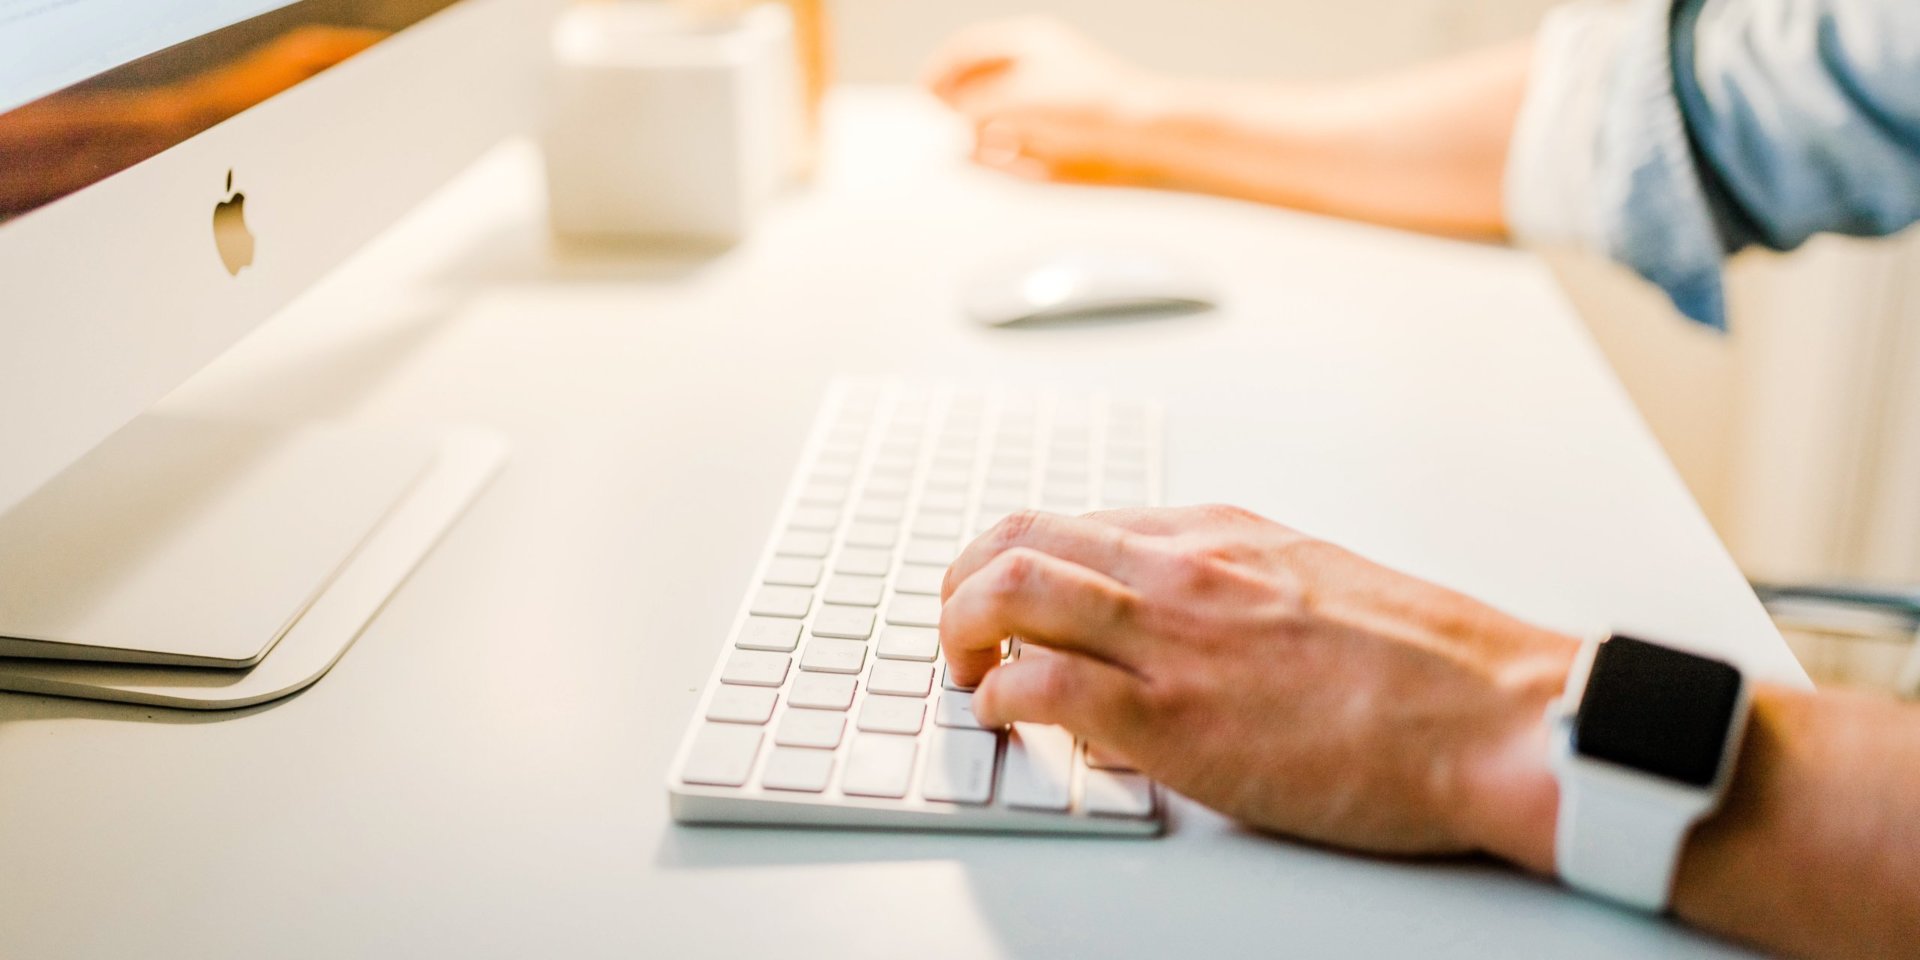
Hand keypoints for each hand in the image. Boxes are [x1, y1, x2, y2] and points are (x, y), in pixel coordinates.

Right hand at [922, 17, 1172, 184]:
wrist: (1147, 139)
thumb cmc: (1087, 108)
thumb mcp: (1015, 102)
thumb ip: (970, 110)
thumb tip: (950, 127)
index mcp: (1029, 41)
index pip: (966, 50)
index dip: (938, 74)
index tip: (924, 101)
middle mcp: (1036, 69)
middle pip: (976, 88)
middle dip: (961, 111)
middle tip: (952, 132)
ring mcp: (1048, 106)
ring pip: (995, 124)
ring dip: (984, 139)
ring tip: (990, 152)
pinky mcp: (1060, 141)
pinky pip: (1018, 153)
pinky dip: (1010, 161)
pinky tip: (1020, 166)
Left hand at [939, 506, 1577, 869]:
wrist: (1497, 716)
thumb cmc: (1428, 667)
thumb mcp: (1315, 590)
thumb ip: (1230, 598)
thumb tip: (1168, 632)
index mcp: (1217, 533)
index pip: (1072, 522)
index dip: (1014, 559)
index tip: (1001, 596)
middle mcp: (1181, 566)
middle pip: (1018, 538)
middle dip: (962, 581)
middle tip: (957, 627)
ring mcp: (1172, 635)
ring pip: (1009, 591)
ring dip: (959, 630)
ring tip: (963, 668)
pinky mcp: (1172, 716)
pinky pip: (1038, 688)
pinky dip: (999, 700)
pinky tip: (1008, 721)